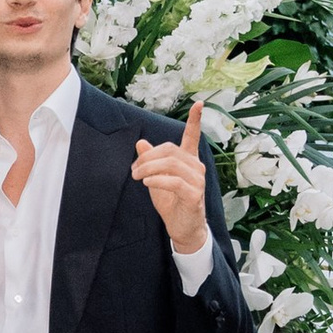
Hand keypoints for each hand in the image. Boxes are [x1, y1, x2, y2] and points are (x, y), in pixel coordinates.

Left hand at [131, 99, 210, 254]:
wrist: (183, 228)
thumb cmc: (172, 202)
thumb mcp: (156, 179)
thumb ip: (151, 161)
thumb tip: (140, 143)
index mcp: (188, 161)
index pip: (193, 137)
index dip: (195, 121)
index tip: (199, 104)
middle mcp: (196, 167)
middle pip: (170, 151)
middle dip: (148, 157)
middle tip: (133, 169)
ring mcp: (198, 181)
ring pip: (171, 164)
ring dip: (149, 168)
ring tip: (137, 176)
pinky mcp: (194, 195)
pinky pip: (175, 182)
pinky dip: (158, 180)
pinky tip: (147, 182)